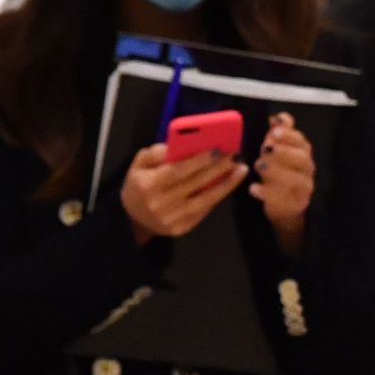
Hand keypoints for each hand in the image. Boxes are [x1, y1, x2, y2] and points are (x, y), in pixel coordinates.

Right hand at [120, 142, 246, 244]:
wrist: (133, 219)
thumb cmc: (139, 185)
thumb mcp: (138, 164)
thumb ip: (155, 153)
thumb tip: (179, 145)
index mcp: (148, 184)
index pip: (178, 170)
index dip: (200, 160)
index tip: (219, 149)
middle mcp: (160, 203)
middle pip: (195, 183)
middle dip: (218, 168)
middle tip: (236, 156)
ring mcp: (172, 218)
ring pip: (205, 199)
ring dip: (226, 184)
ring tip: (241, 170)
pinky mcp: (181, 229)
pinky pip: (204, 211)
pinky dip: (217, 196)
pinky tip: (229, 184)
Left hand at [251, 112, 316, 255]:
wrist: (285, 207)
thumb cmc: (279, 173)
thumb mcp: (277, 152)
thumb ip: (279, 134)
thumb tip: (277, 117)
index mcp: (303, 154)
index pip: (301, 141)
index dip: (288, 135)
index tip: (273, 130)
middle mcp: (307, 170)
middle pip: (303, 159)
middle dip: (284, 152)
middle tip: (265, 149)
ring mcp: (303, 189)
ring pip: (296, 180)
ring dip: (277, 171)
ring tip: (259, 166)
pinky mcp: (294, 205)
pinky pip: (283, 199)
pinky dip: (267, 193)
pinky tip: (253, 188)